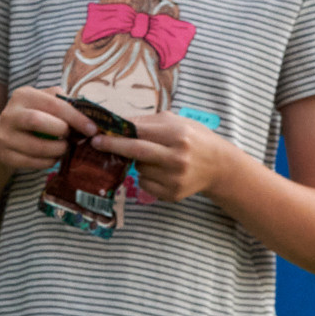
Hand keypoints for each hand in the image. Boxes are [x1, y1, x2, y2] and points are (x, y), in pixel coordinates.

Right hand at [0, 86, 90, 171]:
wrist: (2, 134)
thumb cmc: (33, 115)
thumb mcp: (43, 101)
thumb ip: (64, 102)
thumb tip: (90, 111)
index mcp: (23, 95)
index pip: (54, 104)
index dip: (76, 118)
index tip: (92, 129)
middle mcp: (10, 113)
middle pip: (37, 121)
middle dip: (61, 131)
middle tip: (72, 137)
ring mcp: (4, 135)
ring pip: (35, 146)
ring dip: (57, 150)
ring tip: (64, 148)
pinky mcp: (5, 155)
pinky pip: (31, 162)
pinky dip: (48, 162)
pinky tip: (53, 158)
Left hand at [98, 112, 233, 202]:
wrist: (219, 166)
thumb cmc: (194, 138)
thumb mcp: (176, 122)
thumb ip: (147, 121)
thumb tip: (117, 122)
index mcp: (177, 135)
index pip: (140, 132)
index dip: (117, 132)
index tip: (98, 132)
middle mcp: (177, 158)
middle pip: (136, 152)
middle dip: (113, 147)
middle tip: (96, 143)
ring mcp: (175, 178)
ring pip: (139, 169)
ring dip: (136, 162)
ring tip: (154, 156)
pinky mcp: (172, 194)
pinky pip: (145, 184)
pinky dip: (145, 176)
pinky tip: (160, 171)